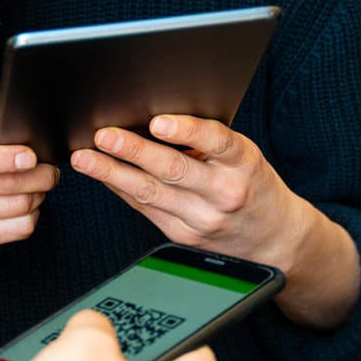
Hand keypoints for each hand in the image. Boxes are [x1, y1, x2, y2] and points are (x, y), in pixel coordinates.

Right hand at [0, 115, 58, 253]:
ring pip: (17, 206)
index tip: (30, 158)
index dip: (2, 158)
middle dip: (39, 175)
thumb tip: (27, 148)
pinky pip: (20, 228)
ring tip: (38, 185)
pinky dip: (32, 214)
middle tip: (49, 169)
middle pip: (2, 184)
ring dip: (38, 194)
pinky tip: (25, 204)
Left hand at [72, 115, 359, 328]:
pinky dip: (121, 190)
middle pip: (174, 170)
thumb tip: (153, 121)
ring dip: (113, 173)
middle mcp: (224, 192)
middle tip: (103, 135)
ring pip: (150, 193)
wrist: (275, 239)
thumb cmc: (254, 184)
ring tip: (85, 158)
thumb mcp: (244, 156)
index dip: (186, 131)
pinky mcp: (184, 236)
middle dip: (133, 151)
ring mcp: (202, 219)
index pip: (216, 142)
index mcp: (243, 163)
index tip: (158, 123)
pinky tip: (102, 176)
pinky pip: (146, 209)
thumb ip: (207, 142)